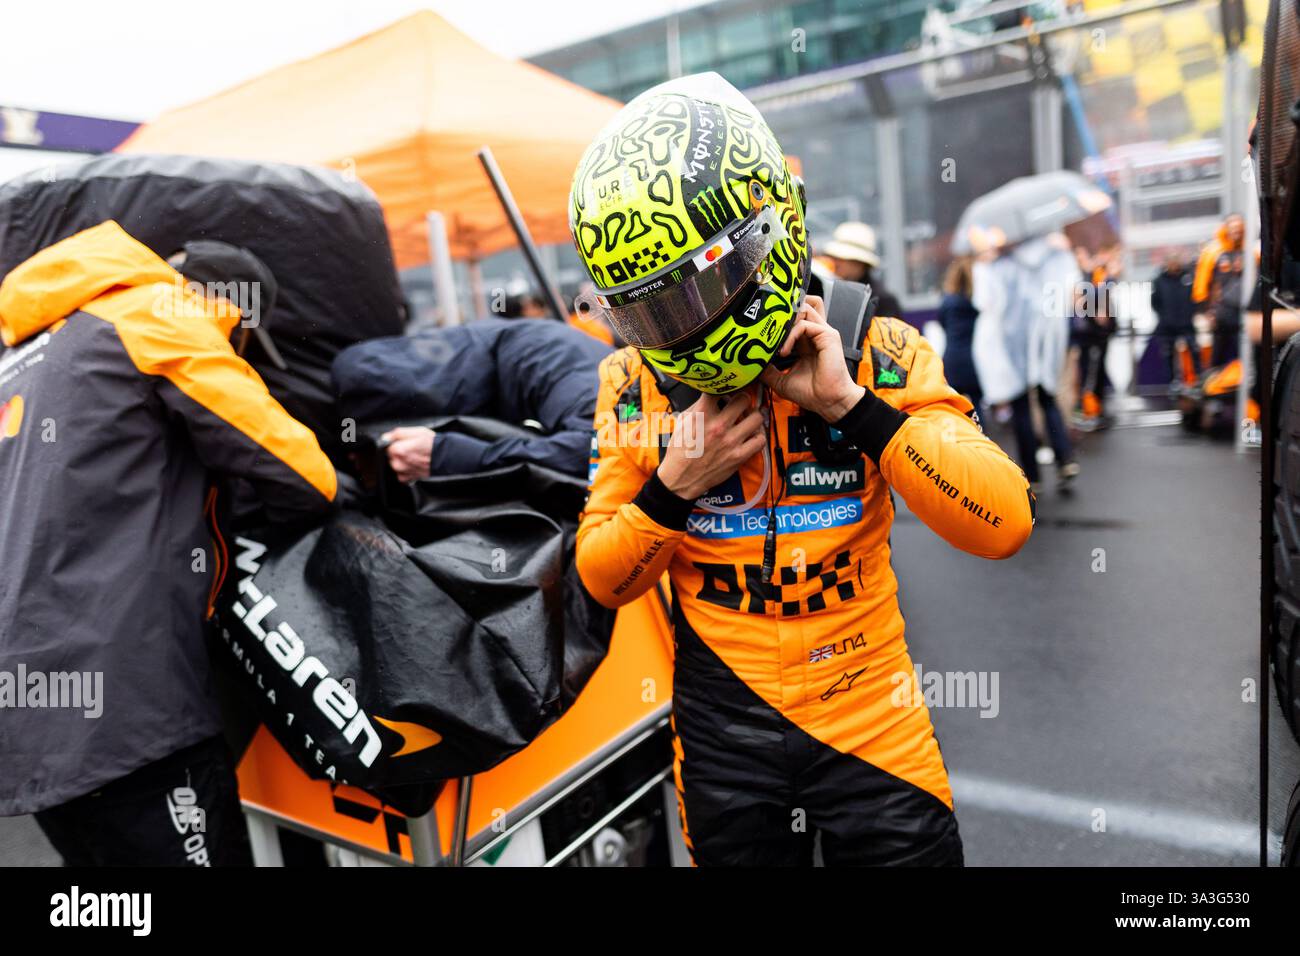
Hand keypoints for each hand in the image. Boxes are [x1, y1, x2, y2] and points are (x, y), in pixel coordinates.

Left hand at [381, 426, 434, 482]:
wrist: (447, 458)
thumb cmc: (434, 444)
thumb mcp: (416, 431)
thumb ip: (398, 433)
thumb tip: (386, 437)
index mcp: (398, 450)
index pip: (388, 444)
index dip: (398, 441)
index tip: (407, 441)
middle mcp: (398, 463)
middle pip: (391, 455)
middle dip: (399, 451)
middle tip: (413, 448)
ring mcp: (403, 472)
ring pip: (396, 464)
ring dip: (402, 460)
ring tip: (416, 456)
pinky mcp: (409, 478)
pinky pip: (401, 474)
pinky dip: (406, 469)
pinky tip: (415, 464)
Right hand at [658, 390, 766, 500]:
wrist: (681, 478)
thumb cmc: (680, 450)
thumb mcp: (682, 421)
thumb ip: (698, 406)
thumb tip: (712, 394)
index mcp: (702, 414)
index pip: (720, 388)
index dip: (726, 385)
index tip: (729, 386)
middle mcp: (718, 426)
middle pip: (744, 399)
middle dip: (743, 398)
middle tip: (742, 402)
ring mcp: (730, 442)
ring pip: (757, 418)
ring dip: (754, 416)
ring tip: (749, 418)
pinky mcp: (739, 456)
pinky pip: (760, 440)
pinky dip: (758, 436)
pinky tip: (752, 435)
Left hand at [760, 294, 864, 421]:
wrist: (828, 403)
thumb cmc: (811, 393)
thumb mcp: (781, 380)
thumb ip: (768, 370)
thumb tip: (752, 365)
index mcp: (807, 341)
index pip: (794, 318)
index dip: (778, 320)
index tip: (762, 331)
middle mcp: (816, 333)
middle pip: (802, 304)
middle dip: (783, 310)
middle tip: (768, 326)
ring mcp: (823, 332)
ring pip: (804, 307)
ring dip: (785, 321)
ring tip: (776, 340)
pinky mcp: (828, 335)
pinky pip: (804, 324)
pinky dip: (790, 335)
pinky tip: (784, 351)